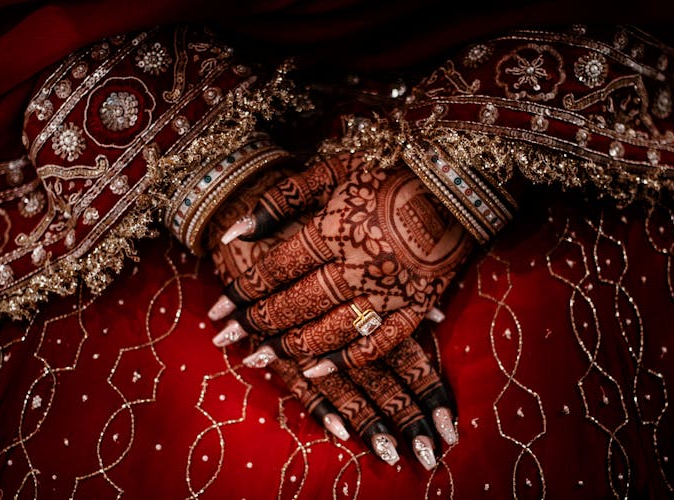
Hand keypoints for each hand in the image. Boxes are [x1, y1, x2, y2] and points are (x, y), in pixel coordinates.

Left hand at [210, 155, 472, 373]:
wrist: (455, 185)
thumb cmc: (388, 173)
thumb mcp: (332, 171)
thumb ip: (283, 198)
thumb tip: (237, 231)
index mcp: (334, 229)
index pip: (277, 269)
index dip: (243, 290)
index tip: (218, 308)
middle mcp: (356, 265)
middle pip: (297, 303)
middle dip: (257, 323)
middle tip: (226, 340)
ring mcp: (387, 291)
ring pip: (330, 329)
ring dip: (291, 347)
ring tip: (259, 359)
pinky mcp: (414, 307)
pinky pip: (378, 343)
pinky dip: (346, 359)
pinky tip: (317, 370)